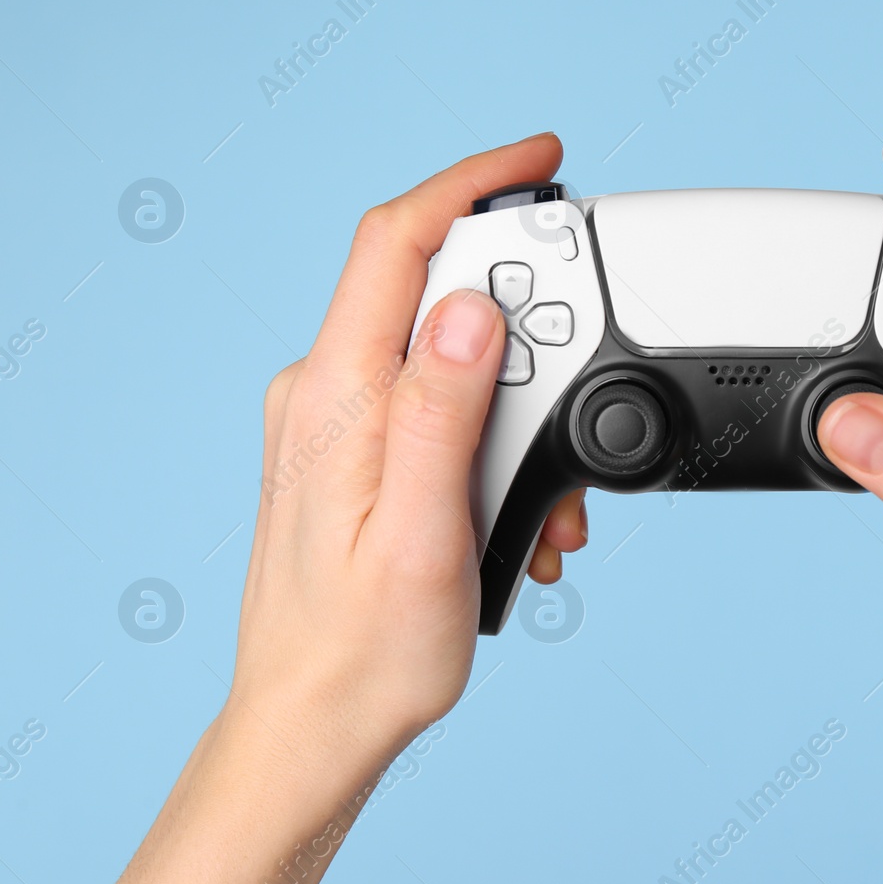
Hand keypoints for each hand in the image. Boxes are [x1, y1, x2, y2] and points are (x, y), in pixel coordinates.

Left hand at [81, 134, 593, 883]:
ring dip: (520, 413)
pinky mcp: (355, 449)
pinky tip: (515, 514)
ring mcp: (335, 420)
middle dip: (529, 340)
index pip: (396, 242)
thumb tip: (471, 306)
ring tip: (542, 510)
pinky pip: (438, 405)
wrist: (312, 724)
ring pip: (452, 360)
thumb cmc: (365, 651)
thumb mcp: (423, 534)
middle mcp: (324, 392)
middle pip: (439, 296)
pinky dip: (496, 441)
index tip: (541, 158)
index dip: (471, 182)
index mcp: (334, 396)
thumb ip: (442, 412)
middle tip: (570, 420)